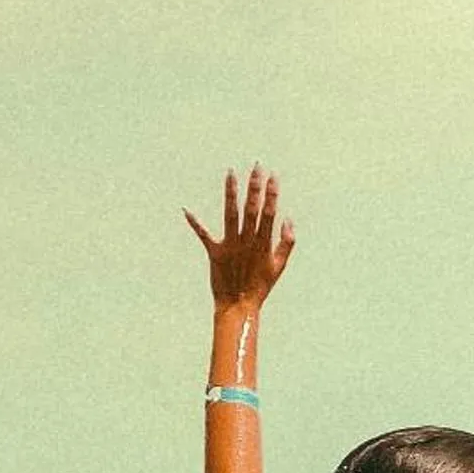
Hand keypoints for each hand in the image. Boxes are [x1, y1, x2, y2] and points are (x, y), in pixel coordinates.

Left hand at [186, 166, 294, 309]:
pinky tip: (186, 210)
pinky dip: (195, 223)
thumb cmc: (260, 287)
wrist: (239, 305)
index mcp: (263, 243)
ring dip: (230, 193)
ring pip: (230, 214)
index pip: (269, 212)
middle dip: (254, 187)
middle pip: (251, 208)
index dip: (271, 194)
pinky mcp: (214, 252)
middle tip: (256, 166)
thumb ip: (287, 242)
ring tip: (231, 173)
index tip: (273, 176)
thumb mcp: (279, 266)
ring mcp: (230, 245)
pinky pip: (204, 234)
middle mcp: (247, 241)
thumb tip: (287, 219)